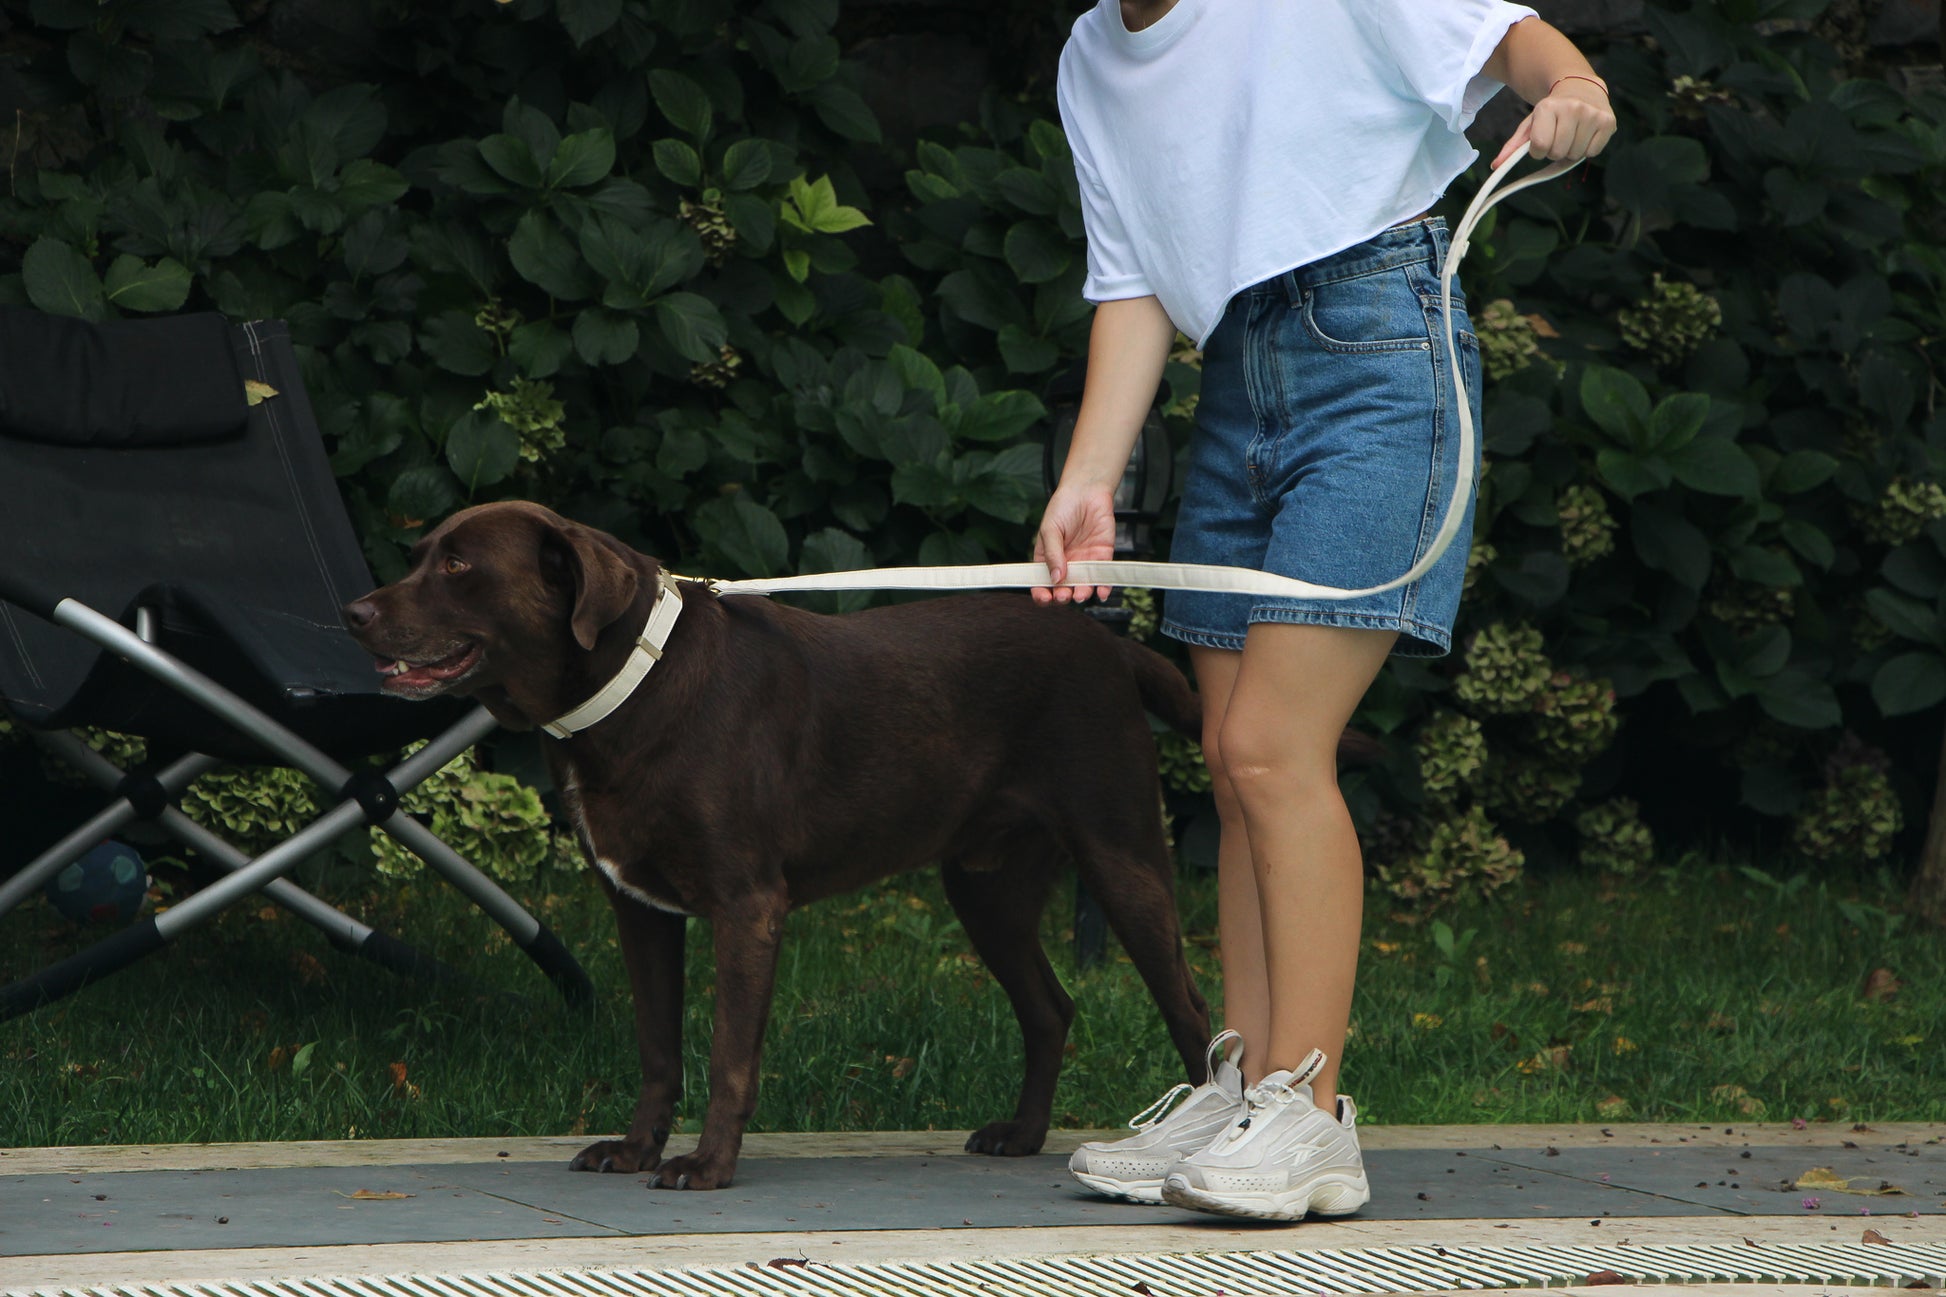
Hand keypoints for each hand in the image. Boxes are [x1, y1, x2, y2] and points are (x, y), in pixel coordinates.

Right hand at [1033, 482, 1116, 604]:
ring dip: (1082, 594)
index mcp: (1048, 559)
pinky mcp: (1102, 556)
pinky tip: (1101, 593)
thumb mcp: (1050, 529)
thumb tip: (1056, 579)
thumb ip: (1052, 554)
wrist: (1086, 491)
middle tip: (1064, 595)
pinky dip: (1103, 587)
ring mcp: (1084, 562)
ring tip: (1081, 594)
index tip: (1045, 598)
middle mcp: (1066, 564)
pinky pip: (1103, 576)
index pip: (1042, 583)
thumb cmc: (1063, 507)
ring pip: (1083, 586)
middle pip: (1063, 589)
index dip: (1042, 594)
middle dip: (1063, 597)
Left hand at [1493, 78, 1615, 167]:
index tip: (1540, 142)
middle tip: (1557, 137)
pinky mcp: (1608, 121)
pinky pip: (1593, 153)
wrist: (1581, 88)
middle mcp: (1572, 107)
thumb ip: (1513, 146)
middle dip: (1554, 151)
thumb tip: (1496, 166)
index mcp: (1548, 107)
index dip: (1538, 150)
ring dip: (1571, 151)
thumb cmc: (1551, 111)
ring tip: (1571, 134)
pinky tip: (1585, 134)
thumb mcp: (1530, 124)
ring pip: (1576, 154)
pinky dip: (1587, 149)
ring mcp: (1592, 114)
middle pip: (1558, 153)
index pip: (1540, 146)